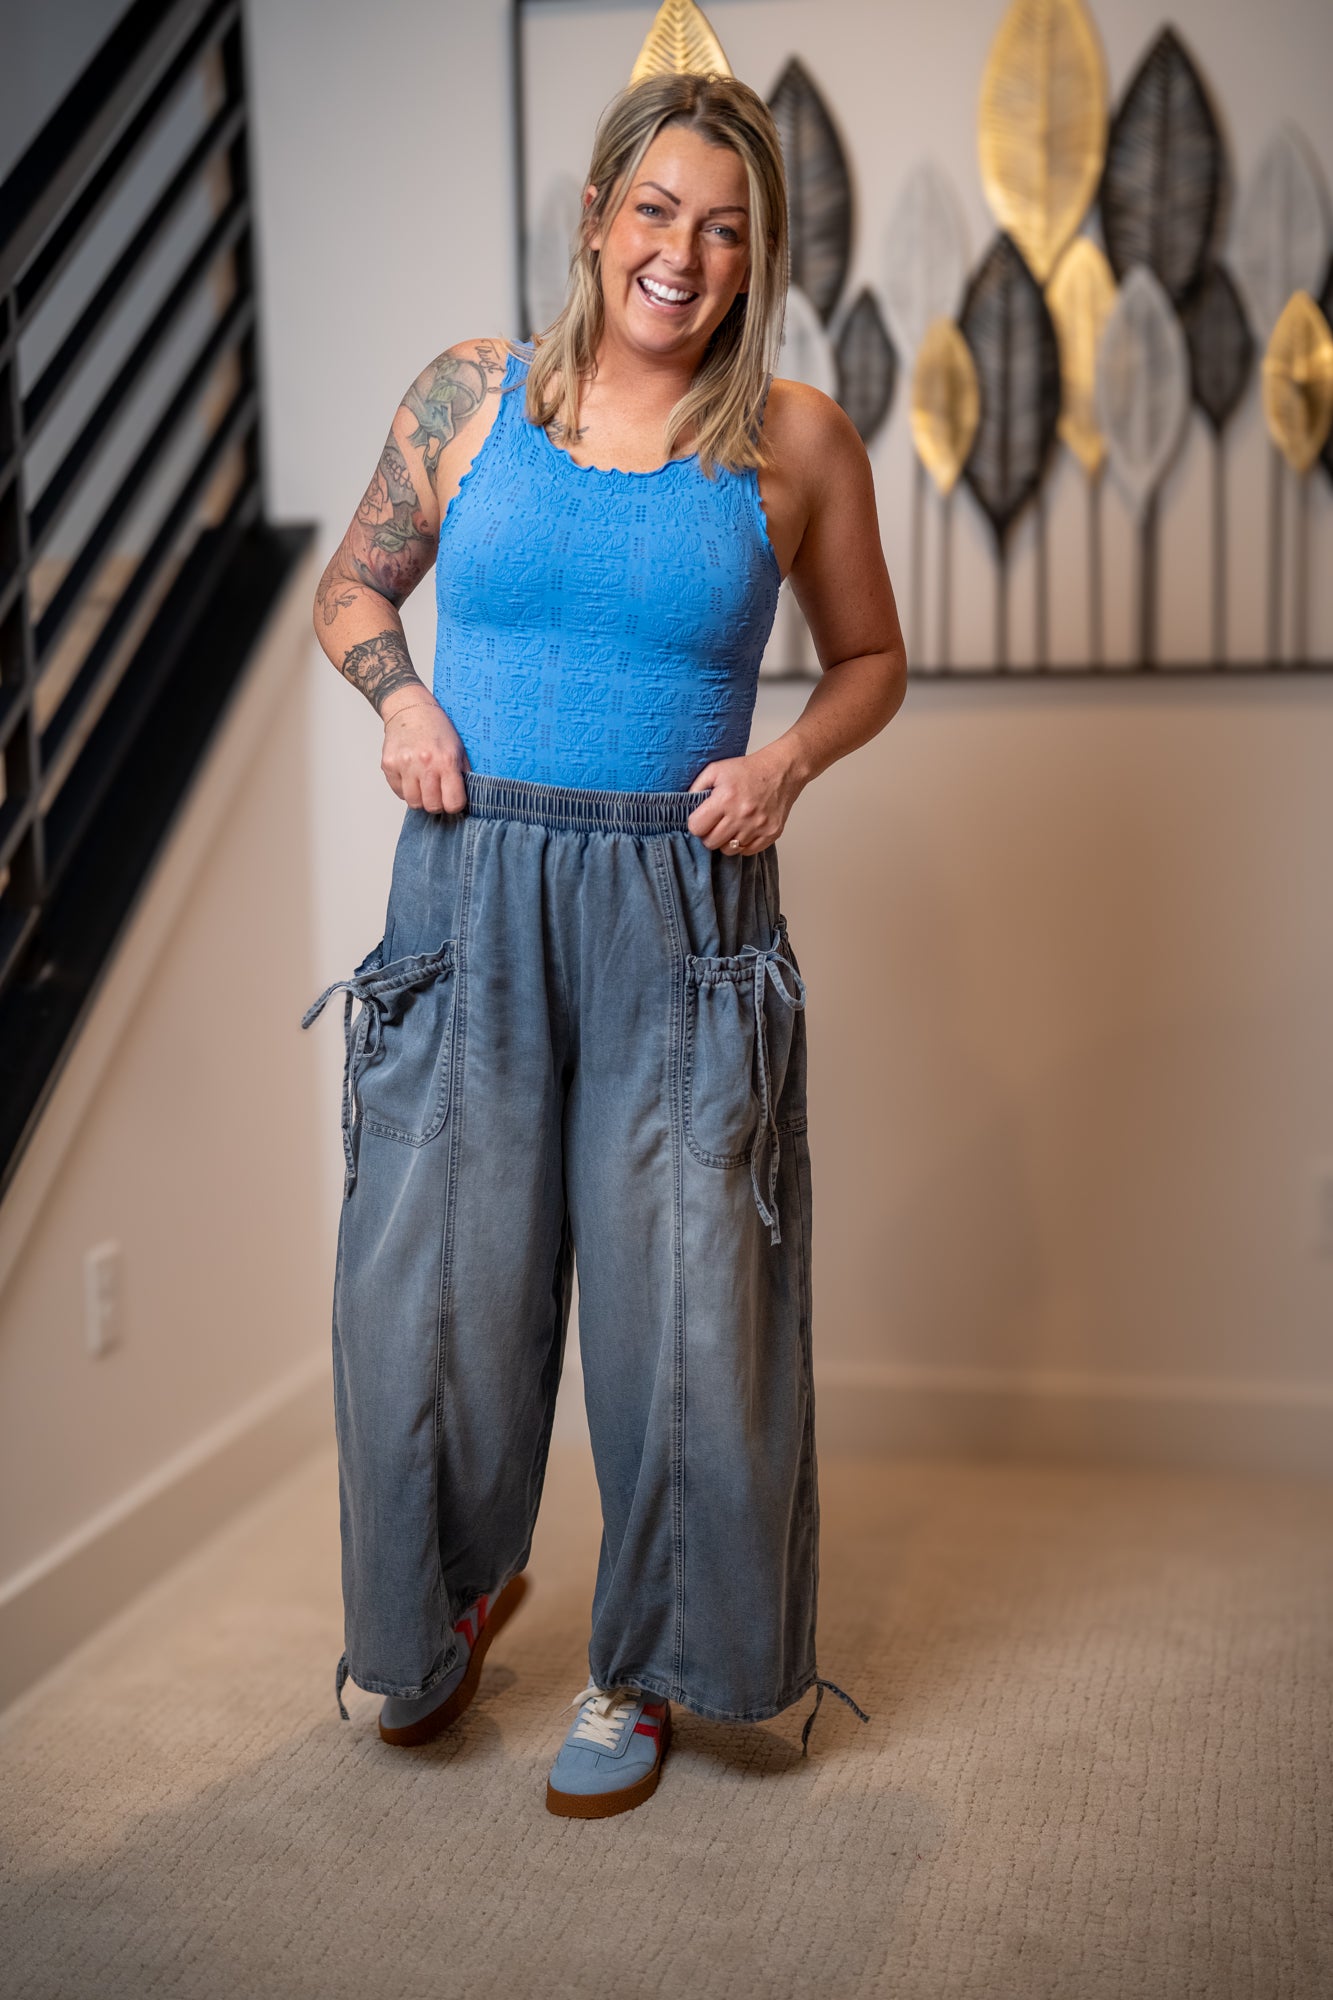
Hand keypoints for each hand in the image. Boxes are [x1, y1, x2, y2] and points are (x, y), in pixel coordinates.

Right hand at [380, 694, 469, 812]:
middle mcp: (424, 764)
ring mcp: (404, 765)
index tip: (453, 798)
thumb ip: (464, 774)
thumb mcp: (459, 748)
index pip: (453, 802)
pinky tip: (411, 775)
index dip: (455, 804)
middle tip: (438, 791)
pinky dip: (406, 789)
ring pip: (413, 803)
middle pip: (432, 806)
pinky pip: (398, 792)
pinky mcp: (388, 765)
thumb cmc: (436, 728)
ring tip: (424, 783)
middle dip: (437, 803)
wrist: (409, 708)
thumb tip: (467, 798)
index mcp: (446, 760)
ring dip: (420, 798)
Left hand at [685, 742, 803, 852]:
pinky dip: (743, 844)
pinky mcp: (771, 834)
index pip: (696, 828)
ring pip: (729, 850)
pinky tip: (743, 829)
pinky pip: (747, 851)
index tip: (701, 819)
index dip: (696, 824)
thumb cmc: (748, 770)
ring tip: (730, 826)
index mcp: (725, 799)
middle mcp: (741, 815)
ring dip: (726, 840)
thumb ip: (696, 787)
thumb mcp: (715, 770)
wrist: (781, 771)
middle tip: (715, 824)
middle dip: (709, 834)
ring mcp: (758, 827)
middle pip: (711, 843)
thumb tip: (683, 806)